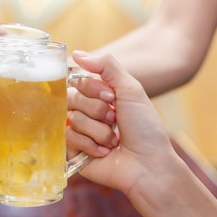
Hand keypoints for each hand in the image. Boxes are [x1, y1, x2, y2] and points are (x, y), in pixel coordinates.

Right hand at [67, 50, 175, 194]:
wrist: (148, 164)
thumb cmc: (145, 127)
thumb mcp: (130, 89)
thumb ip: (106, 66)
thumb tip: (76, 53)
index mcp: (98, 96)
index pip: (77, 81)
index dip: (92, 89)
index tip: (111, 97)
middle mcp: (86, 112)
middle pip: (71, 98)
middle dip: (97, 110)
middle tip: (115, 119)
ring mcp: (78, 132)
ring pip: (71, 119)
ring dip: (98, 130)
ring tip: (114, 140)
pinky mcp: (73, 153)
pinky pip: (68, 139)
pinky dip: (90, 145)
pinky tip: (105, 152)